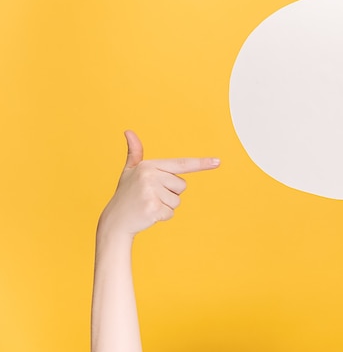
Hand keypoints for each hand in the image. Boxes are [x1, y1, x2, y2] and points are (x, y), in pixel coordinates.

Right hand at [98, 130, 219, 237]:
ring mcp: (151, 193)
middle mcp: (150, 176)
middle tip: (150, 196)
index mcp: (149, 165)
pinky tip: (148, 215)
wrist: (115, 221)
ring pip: (177, 201)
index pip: (181, 164)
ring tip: (148, 204)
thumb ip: (134, 152)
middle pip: (181, 186)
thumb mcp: (130, 171)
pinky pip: (171, 213)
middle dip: (170, 193)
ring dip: (166, 206)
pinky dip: (162, 216)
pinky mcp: (153, 208)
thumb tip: (129, 131)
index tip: (217, 162)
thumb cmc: (126, 195)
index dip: (201, 163)